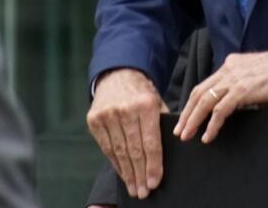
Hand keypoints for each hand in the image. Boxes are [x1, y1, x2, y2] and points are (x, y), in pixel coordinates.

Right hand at [86, 68, 167, 199]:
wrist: (117, 74)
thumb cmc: (142, 92)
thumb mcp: (158, 100)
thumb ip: (164, 123)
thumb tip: (173, 148)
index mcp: (145, 104)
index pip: (151, 142)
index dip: (153, 165)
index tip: (155, 182)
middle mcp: (125, 109)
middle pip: (134, 150)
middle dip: (140, 174)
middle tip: (144, 192)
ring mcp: (107, 115)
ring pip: (119, 152)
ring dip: (127, 173)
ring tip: (134, 188)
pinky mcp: (94, 120)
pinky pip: (106, 147)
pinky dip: (115, 163)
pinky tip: (122, 174)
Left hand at [174, 47, 267, 143]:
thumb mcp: (254, 74)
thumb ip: (241, 85)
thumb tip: (233, 105)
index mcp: (229, 65)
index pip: (204, 85)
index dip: (192, 102)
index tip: (185, 116)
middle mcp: (228, 69)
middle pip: (199, 93)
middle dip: (187, 113)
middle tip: (179, 130)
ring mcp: (234, 79)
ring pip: (205, 101)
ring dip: (193, 120)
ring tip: (187, 135)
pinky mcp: (242, 90)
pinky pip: (221, 110)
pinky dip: (212, 124)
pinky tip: (208, 135)